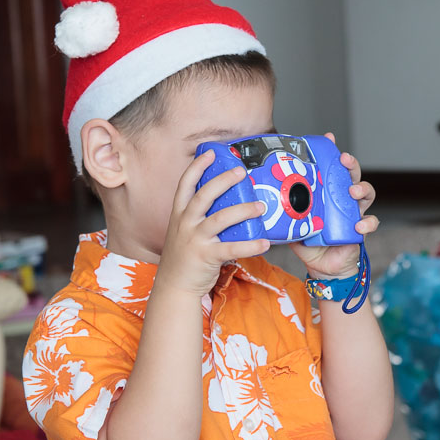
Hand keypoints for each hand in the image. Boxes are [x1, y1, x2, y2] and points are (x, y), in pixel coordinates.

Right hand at [157, 150, 270, 295]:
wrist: (174, 286)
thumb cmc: (184, 256)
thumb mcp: (184, 230)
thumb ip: (201, 216)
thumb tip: (228, 201)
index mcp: (179, 214)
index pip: (185, 184)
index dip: (197, 167)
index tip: (210, 153)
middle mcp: (185, 223)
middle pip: (203, 195)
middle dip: (223, 181)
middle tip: (241, 172)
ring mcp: (195, 240)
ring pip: (220, 219)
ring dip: (242, 210)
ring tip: (260, 207)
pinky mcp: (206, 256)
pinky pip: (231, 249)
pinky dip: (250, 245)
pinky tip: (264, 243)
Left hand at [290, 132, 378, 279]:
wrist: (323, 268)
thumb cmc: (310, 243)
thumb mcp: (293, 226)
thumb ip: (283, 214)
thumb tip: (264, 202)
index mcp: (327, 194)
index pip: (332, 169)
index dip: (332, 152)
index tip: (329, 138)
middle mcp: (342, 199)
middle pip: (352, 175)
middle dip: (350, 165)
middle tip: (343, 160)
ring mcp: (354, 212)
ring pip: (366, 193)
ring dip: (362, 189)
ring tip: (353, 191)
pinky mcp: (361, 229)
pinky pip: (370, 222)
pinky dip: (367, 222)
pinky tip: (359, 224)